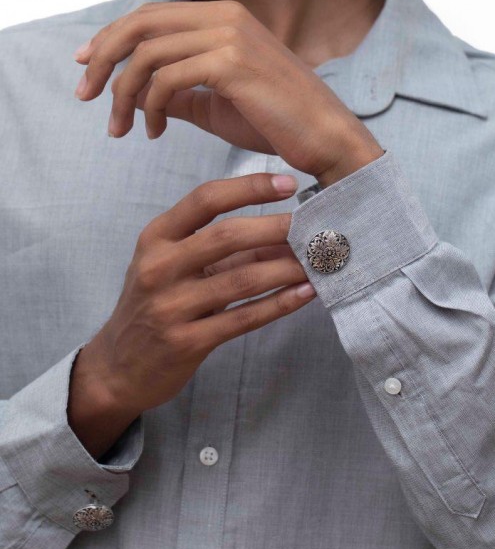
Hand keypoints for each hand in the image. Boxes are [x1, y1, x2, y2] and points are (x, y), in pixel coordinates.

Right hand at [68, 172, 314, 457]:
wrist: (119, 365)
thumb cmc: (153, 304)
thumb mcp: (173, 266)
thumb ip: (221, 249)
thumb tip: (283, 230)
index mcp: (156, 238)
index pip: (205, 199)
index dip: (249, 187)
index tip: (289, 183)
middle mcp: (159, 267)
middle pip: (227, 236)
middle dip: (277, 228)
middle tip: (317, 226)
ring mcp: (171, 306)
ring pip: (242, 280)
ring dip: (287, 268)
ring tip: (321, 260)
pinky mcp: (186, 342)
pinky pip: (243, 318)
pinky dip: (279, 304)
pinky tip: (306, 293)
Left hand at [73, 0, 383, 185]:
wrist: (325, 138)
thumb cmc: (276, 123)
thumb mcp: (216, 105)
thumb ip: (179, 93)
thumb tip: (141, 94)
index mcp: (223, 17)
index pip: (150, 16)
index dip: (110, 38)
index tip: (87, 67)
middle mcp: (225, 16)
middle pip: (139, 25)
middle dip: (103, 59)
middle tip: (86, 95)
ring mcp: (229, 36)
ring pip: (147, 54)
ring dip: (123, 94)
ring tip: (121, 128)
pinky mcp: (232, 64)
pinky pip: (167, 79)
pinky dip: (149, 107)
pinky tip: (153, 132)